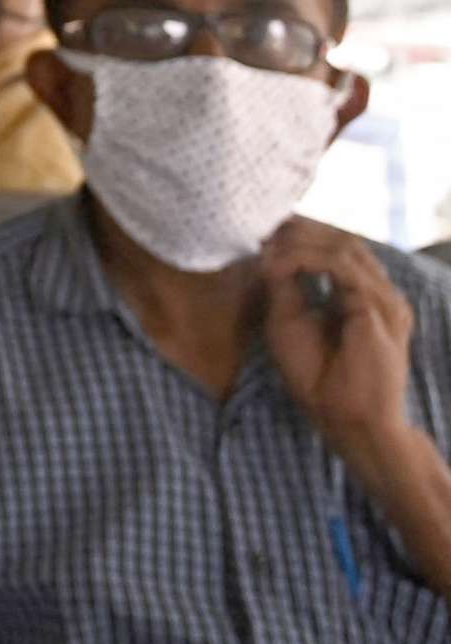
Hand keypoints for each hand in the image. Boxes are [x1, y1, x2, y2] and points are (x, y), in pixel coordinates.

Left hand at [265, 218, 416, 471]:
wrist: (344, 416)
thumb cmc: (316, 375)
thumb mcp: (288, 318)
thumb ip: (284, 283)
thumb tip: (268, 249)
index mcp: (357, 293)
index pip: (336, 246)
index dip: (300, 232)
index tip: (261, 228)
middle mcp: (375, 291)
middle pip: (342, 239)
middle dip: (299, 230)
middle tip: (261, 227)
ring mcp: (383, 298)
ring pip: (344, 246)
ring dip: (300, 241)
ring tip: (266, 245)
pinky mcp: (381, 308)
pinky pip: (343, 267)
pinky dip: (307, 259)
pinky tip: (279, 264)